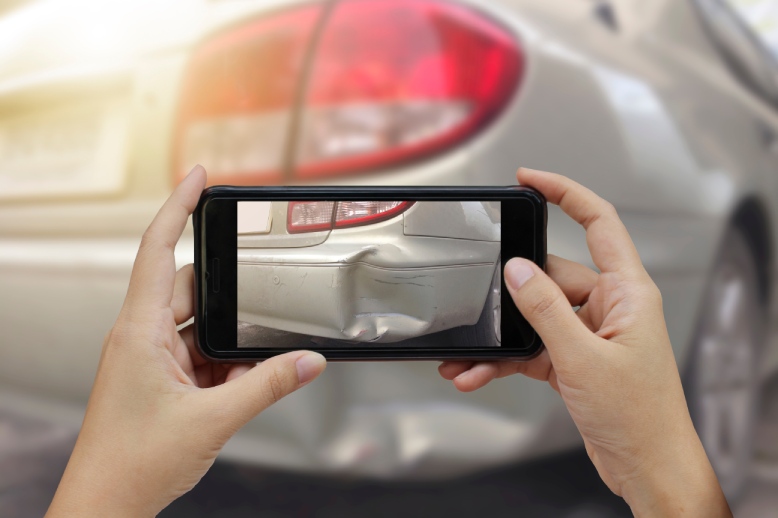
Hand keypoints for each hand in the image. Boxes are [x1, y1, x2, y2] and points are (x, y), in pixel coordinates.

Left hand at [46, 166, 326, 516]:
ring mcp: (149, 358)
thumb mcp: (214, 419)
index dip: (177, 207)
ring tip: (249, 362)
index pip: (157, 251)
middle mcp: (140, 337)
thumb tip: (306, 361)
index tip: (198, 178)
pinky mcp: (160, 378)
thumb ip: (268, 386)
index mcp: (139, 332)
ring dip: (228, 341)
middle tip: (259, 302)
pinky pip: (200, 355)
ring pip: (199, 326)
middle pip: (190, 289)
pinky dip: (225, 366)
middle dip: (228, 296)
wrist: (107, 505)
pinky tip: (240, 386)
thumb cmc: (132, 463)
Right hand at [439, 168, 730, 516]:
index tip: (529, 179)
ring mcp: (589, 333)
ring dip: (500, 336)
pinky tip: (478, 372)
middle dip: (509, 292)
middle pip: (550, 276)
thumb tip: (517, 270)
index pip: (599, 222)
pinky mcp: (573, 359)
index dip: (565, 193)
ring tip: (466, 356)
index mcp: (627, 292)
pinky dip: (504, 360)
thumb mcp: (582, 357)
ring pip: (534, 317)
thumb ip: (545, 310)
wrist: (645, 466)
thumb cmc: (638, 416)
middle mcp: (608, 307)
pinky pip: (530, 347)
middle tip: (476, 300)